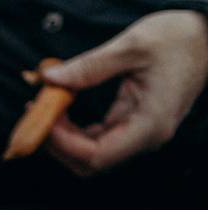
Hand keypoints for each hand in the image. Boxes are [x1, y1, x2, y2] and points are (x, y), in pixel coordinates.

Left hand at [42, 11, 207, 175]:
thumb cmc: (180, 39)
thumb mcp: (132, 46)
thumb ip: (89, 67)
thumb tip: (50, 79)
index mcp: (150, 124)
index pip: (96, 156)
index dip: (62, 144)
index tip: (43, 118)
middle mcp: (146, 136)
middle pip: (89, 162)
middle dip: (57, 144)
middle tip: (37, 114)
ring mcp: (140, 132)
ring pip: (90, 153)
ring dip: (63, 137)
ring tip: (45, 108)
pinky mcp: (134, 123)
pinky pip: (98, 138)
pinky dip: (75, 129)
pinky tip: (60, 109)